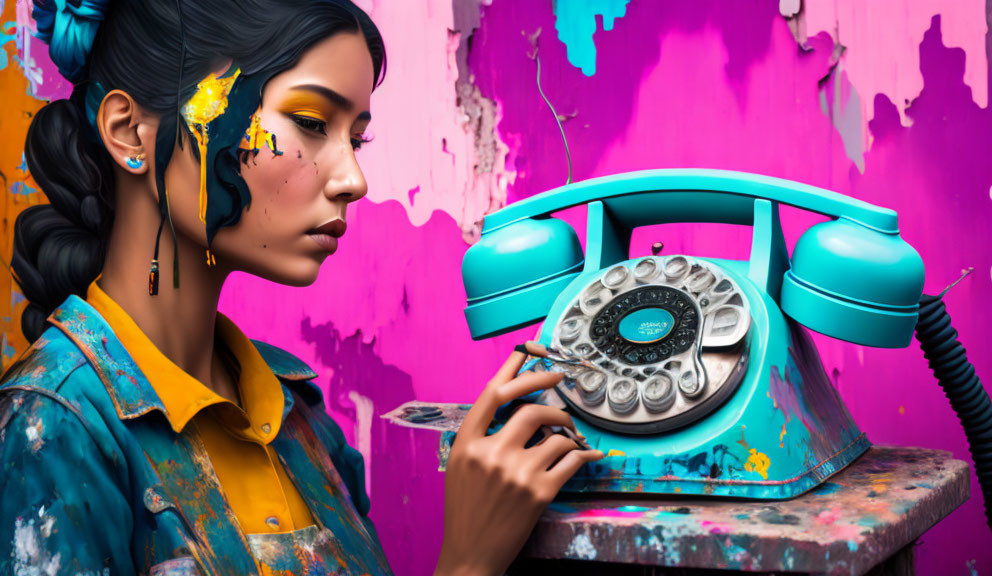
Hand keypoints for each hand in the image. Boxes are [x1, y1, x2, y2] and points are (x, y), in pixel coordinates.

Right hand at [434, 351, 604, 575]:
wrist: (470, 553)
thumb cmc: (467, 510)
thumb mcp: (462, 466)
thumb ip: (483, 436)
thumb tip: (514, 406)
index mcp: (467, 443)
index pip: (493, 394)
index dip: (514, 368)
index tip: (529, 350)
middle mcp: (491, 453)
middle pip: (530, 408)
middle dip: (551, 396)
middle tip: (562, 383)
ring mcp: (516, 473)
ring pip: (556, 434)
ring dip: (568, 431)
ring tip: (570, 435)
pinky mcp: (539, 492)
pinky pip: (572, 461)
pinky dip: (585, 455)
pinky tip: (592, 455)